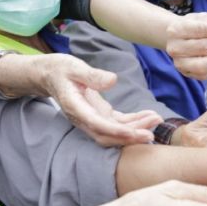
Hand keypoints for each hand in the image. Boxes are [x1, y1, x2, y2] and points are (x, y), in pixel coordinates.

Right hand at [35, 54, 162, 145]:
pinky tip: (149, 116)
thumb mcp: (74, 67)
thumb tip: (112, 80)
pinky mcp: (99, 114)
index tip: (135, 132)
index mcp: (75, 108)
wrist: (50, 75)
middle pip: (107, 136)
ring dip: (136, 129)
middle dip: (129, 138)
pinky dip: (134, 122)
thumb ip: (92, 75)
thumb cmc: (60, 69)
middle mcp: (84, 118)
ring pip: (115, 132)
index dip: (116, 131)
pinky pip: (118, 123)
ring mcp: (92, 118)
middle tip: (151, 134)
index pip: (97, 125)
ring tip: (157, 120)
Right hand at [166, 11, 206, 79]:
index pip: (202, 29)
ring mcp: (179, 63)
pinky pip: (204, 74)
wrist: (176, 40)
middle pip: (205, 47)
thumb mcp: (201, 19)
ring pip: (203, 65)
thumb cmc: (192, 27)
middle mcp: (175, 48)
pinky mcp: (186, 74)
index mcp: (177, 30)